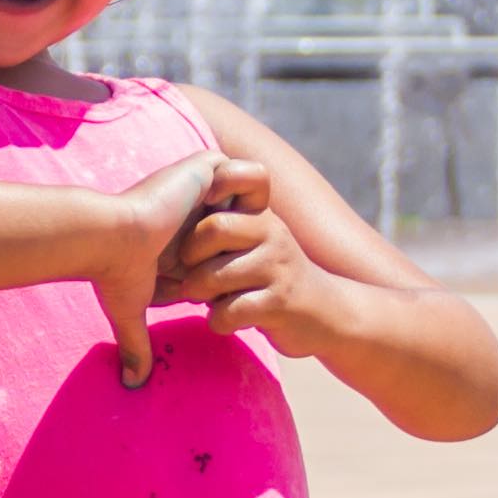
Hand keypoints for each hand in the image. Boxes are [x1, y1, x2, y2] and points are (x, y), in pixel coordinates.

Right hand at [90, 150, 230, 389]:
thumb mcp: (130, 310)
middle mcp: (195, 210)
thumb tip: (132, 386)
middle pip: (245, 215)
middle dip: (254, 230)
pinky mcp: (204, 168)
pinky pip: (244, 169)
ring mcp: (200, 187)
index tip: (237, 278)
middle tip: (252, 248)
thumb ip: (136, 344)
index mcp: (185, 238)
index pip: (229, 246)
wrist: (109, 236)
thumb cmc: (115, 272)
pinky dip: (244, 185)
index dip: (240, 260)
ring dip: (250, 207)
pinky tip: (226, 204)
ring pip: (249, 188)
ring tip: (238, 225)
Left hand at [159, 162, 330, 347]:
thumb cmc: (271, 275)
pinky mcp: (279, 304)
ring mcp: (278, 268)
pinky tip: (225, 319)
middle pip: (215, 227)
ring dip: (198, 293)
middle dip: (190, 256)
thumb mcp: (257, 239)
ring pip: (215, 276)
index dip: (214, 186)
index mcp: (261, 215)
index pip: (243, 177)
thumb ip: (226, 224)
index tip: (201, 209)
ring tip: (205, 298)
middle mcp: (272, 233)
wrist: (324, 313)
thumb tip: (174, 212)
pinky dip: (217, 320)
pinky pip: (228, 312)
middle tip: (190, 272)